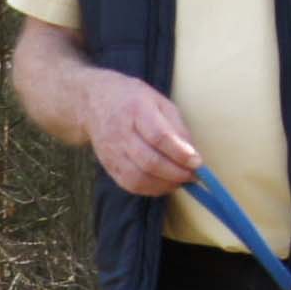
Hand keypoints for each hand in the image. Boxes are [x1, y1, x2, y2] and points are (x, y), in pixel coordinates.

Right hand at [83, 74, 200, 194]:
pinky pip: (130, 185)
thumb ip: (177, 127)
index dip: (180, 153)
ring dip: (164, 185)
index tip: (197, 162)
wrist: (93, 102)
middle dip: (176, 173)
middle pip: (149, 161)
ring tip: (180, 181)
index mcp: (136, 110)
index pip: (159, 136)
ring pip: (139, 178)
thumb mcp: (159, 102)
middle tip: (193, 175)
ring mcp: (112, 152)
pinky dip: (151, 189)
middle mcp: (121, 132)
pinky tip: (164, 184)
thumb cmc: (132, 99)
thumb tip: (192, 154)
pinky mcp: (108, 166)